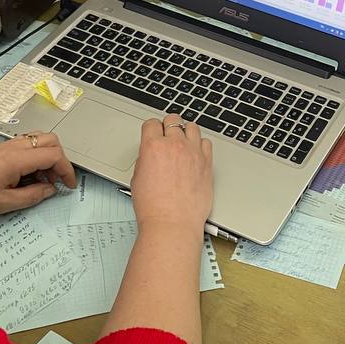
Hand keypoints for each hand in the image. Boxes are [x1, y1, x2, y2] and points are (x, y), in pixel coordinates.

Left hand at [0, 131, 76, 220]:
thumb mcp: (4, 204)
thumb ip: (32, 196)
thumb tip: (50, 190)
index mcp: (16, 159)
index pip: (53, 154)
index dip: (66, 170)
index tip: (68, 185)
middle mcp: (13, 147)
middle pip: (50, 140)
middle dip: (60, 159)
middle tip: (57, 181)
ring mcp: (6, 146)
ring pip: (39, 139)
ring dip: (48, 157)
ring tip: (43, 180)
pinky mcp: (0, 150)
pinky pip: (27, 145)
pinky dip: (36, 157)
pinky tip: (28, 176)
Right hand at [130, 114, 212, 237]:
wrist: (172, 223)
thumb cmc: (154, 208)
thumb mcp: (137, 179)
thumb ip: (145, 160)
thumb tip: (150, 156)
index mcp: (153, 147)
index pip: (151, 123)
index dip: (151, 128)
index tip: (153, 133)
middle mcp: (174, 146)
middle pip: (173, 119)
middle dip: (168, 126)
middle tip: (167, 135)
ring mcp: (193, 153)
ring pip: (192, 127)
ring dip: (186, 132)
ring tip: (183, 142)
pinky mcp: (207, 162)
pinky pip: (206, 143)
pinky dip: (200, 145)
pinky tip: (195, 153)